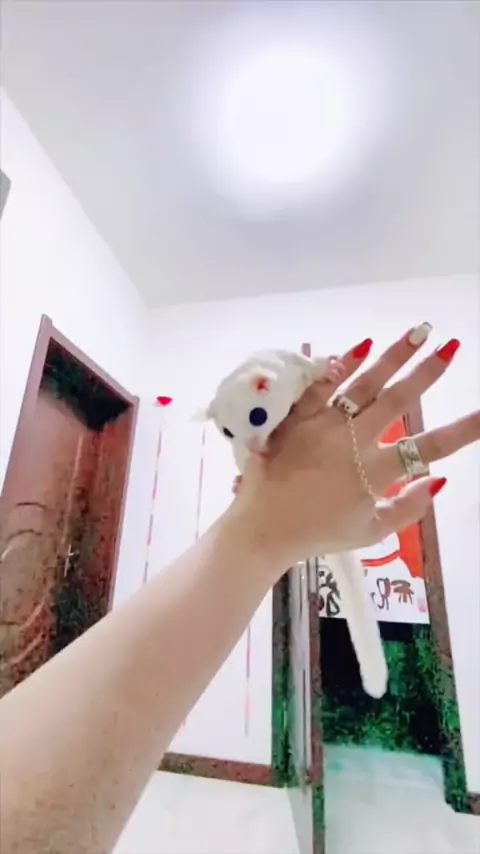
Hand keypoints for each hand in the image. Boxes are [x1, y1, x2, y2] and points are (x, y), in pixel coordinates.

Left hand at [234, 325, 479, 567]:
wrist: (263, 528)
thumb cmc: (318, 533)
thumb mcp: (370, 532)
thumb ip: (408, 508)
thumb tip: (440, 480)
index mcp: (376, 472)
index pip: (430, 446)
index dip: (464, 429)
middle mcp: (354, 442)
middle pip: (399, 400)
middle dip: (428, 372)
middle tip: (450, 346)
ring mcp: (324, 426)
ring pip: (364, 384)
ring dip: (393, 356)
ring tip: (417, 331)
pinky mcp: (296, 418)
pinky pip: (320, 386)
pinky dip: (339, 365)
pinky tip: (358, 346)